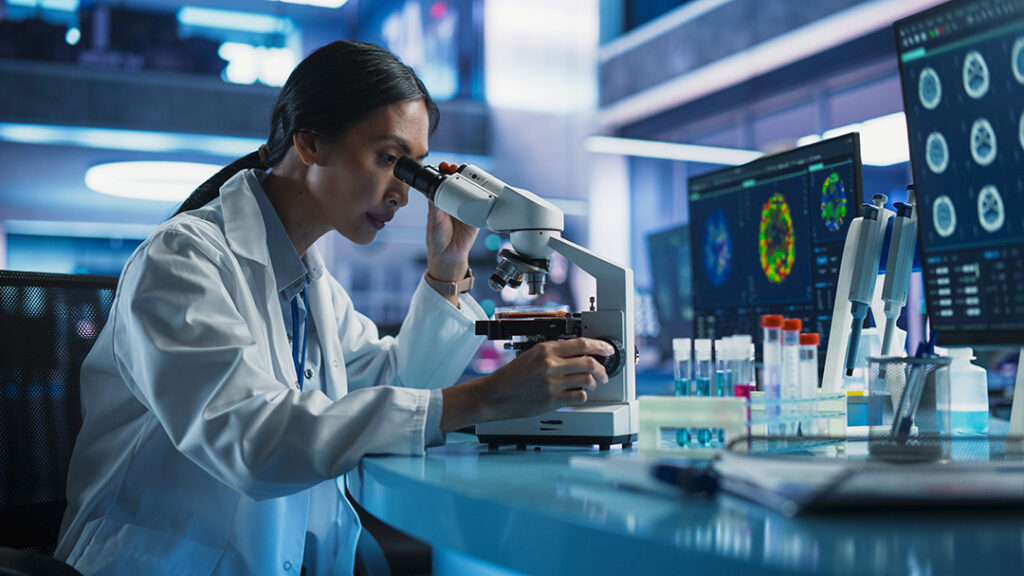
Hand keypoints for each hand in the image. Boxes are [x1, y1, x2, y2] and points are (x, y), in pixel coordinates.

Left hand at [425, 161, 477, 281]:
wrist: (449, 255)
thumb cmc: (437, 238)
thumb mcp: (434, 220)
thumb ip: (434, 207)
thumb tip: (432, 192)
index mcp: (441, 201)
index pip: (443, 182)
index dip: (444, 173)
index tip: (444, 166)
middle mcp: (454, 202)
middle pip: (458, 183)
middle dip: (457, 173)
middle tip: (455, 167)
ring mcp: (466, 207)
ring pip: (470, 190)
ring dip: (470, 181)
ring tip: (467, 174)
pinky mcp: (476, 215)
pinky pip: (481, 203)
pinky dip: (483, 196)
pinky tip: (482, 188)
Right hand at [441, 338, 615, 431]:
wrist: (494, 395)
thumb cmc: (510, 376)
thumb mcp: (530, 354)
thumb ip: (553, 352)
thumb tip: (577, 352)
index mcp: (545, 349)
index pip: (581, 344)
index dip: (600, 345)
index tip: (608, 348)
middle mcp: (550, 365)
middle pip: (589, 363)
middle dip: (602, 369)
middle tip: (604, 372)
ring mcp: (552, 383)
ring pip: (587, 381)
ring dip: (593, 383)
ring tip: (590, 384)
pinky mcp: (552, 401)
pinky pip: (578, 397)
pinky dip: (582, 396)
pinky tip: (577, 394)